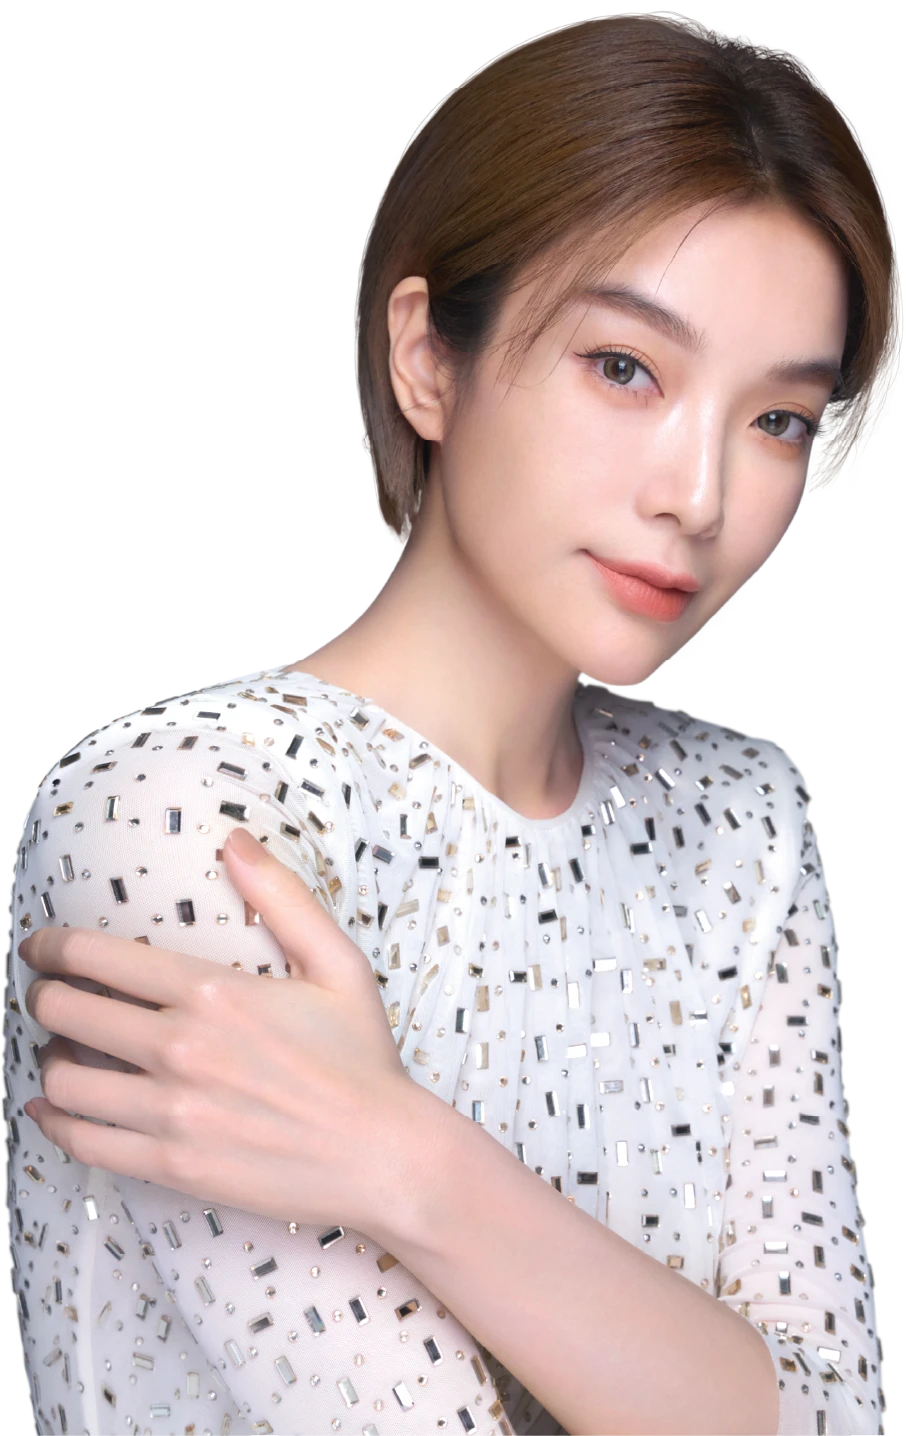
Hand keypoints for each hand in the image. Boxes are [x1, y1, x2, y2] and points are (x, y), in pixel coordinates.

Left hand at [19, 825, 424, 1232]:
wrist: (382, 1156)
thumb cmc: (361, 1059)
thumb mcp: (337, 963)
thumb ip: (281, 896)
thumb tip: (235, 841)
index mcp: (213, 992)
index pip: (97, 957)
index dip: (51, 946)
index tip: (40, 947)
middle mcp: (181, 1049)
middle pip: (65, 1012)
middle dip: (43, 996)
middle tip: (48, 994)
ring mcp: (171, 1111)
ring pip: (64, 1080)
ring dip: (49, 1058)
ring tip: (61, 1049)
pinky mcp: (171, 1165)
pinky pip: (84, 1142)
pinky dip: (53, 1122)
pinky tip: (52, 1108)